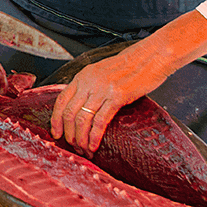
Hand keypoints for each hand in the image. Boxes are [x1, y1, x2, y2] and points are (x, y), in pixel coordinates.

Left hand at [48, 45, 172, 153]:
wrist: (150, 58)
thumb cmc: (129, 67)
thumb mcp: (101, 72)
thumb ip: (89, 86)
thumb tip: (81, 106)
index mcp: (82, 76)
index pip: (61, 101)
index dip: (56, 120)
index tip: (56, 134)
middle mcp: (88, 82)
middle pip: (69, 113)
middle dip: (68, 134)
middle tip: (73, 146)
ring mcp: (102, 89)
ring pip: (83, 119)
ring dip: (80, 138)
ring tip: (84, 149)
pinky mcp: (117, 96)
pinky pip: (100, 121)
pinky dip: (95, 136)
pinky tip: (94, 145)